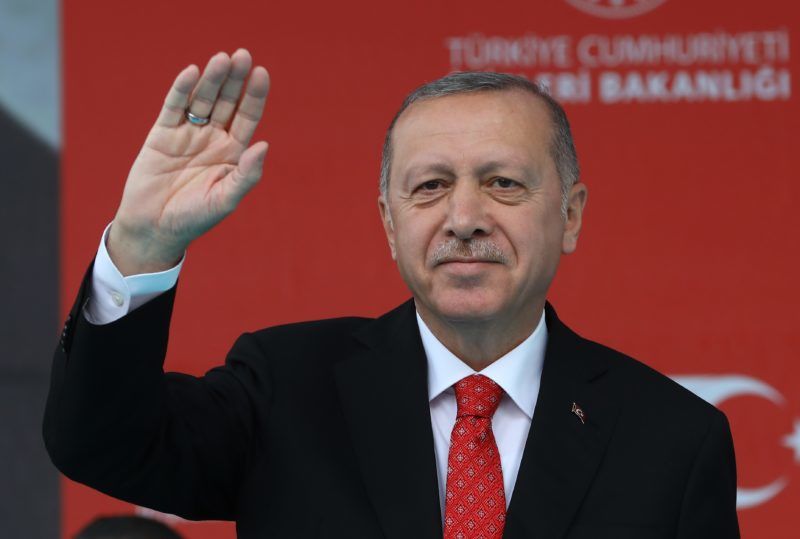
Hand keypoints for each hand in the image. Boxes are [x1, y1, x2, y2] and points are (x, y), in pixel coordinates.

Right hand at [107, 49, 269, 275]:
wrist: (155, 228)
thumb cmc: (194, 218)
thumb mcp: (226, 199)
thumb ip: (247, 175)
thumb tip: (264, 144)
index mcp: (232, 152)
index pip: (247, 117)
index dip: (254, 96)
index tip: (262, 73)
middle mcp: (212, 138)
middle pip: (226, 102)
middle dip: (234, 80)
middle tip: (242, 55)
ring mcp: (187, 134)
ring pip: (202, 100)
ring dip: (211, 79)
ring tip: (221, 58)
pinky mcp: (162, 134)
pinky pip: (173, 107)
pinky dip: (182, 90)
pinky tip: (192, 72)